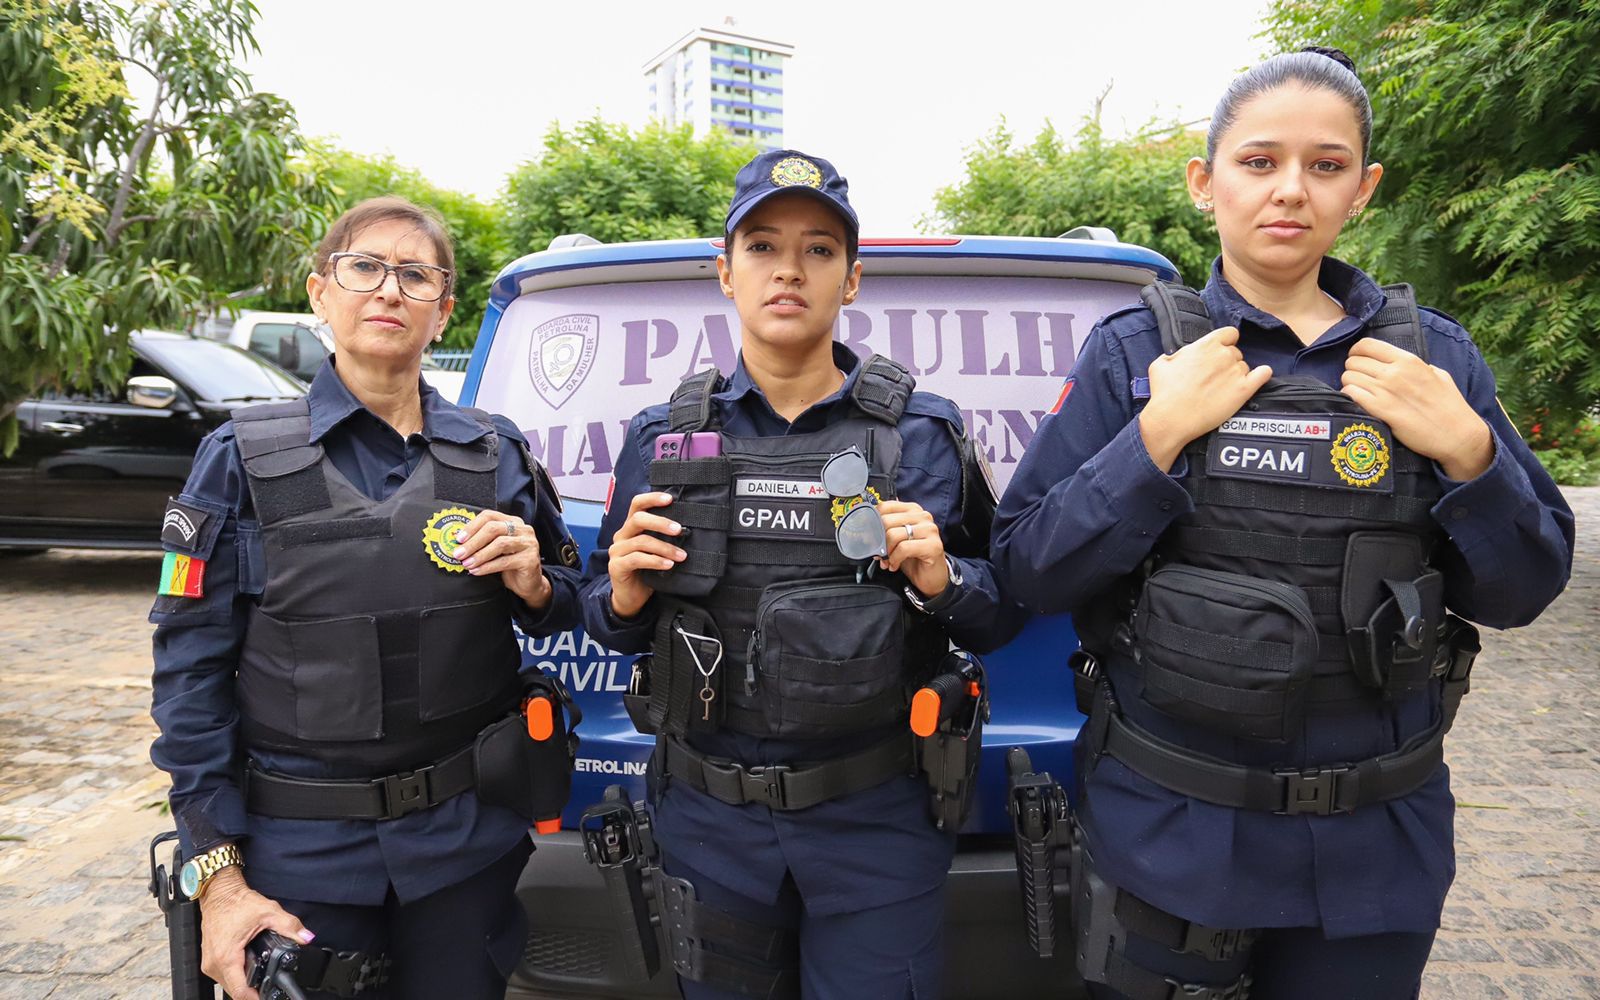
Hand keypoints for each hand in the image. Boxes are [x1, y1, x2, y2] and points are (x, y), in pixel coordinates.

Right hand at [198, 867, 312, 999]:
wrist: (219, 894)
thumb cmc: (236, 902)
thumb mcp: (268, 912)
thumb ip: (289, 926)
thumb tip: (306, 937)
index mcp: (227, 957)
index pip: (240, 991)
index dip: (256, 998)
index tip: (268, 997)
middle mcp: (214, 964)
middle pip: (235, 991)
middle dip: (253, 991)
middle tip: (269, 987)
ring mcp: (210, 963)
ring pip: (229, 985)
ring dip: (245, 984)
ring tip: (261, 978)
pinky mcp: (210, 960)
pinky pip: (224, 976)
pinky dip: (237, 975)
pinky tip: (249, 969)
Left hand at [452, 509, 551, 607]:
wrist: (529, 583)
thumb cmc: (510, 564)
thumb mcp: (495, 549)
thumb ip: (483, 542)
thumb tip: (459, 543)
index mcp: (513, 522)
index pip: (489, 516)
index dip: (472, 526)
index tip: (459, 539)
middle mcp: (523, 529)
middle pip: (493, 529)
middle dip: (473, 542)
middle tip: (459, 553)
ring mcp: (529, 543)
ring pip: (500, 544)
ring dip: (479, 555)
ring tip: (467, 563)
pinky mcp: (530, 559)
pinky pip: (504, 561)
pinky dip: (487, 567)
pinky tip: (477, 571)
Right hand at [606, 492, 684, 618]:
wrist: (631, 598)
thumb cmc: (645, 572)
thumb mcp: (655, 551)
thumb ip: (663, 538)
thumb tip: (687, 529)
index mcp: (630, 528)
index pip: (637, 505)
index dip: (652, 498)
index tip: (670, 499)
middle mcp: (621, 536)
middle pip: (638, 519)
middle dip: (660, 522)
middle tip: (679, 529)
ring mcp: (617, 551)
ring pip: (641, 541)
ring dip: (665, 547)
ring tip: (681, 555)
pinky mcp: (616, 566)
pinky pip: (637, 559)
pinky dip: (655, 561)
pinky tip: (668, 565)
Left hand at [876, 500, 947, 598]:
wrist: (931, 577)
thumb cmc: (913, 557)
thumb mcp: (896, 540)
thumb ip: (884, 530)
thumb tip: (864, 528)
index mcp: (912, 510)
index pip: (885, 506)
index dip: (872, 522)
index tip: (867, 536)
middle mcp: (923, 516)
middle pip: (887, 521)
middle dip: (877, 540)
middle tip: (877, 553)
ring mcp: (929, 530)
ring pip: (893, 535)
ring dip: (886, 552)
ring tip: (887, 561)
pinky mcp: (933, 545)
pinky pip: (903, 548)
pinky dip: (894, 559)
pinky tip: (894, 565)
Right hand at [1139, 326, 1273, 469]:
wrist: (1172, 419)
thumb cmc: (1164, 393)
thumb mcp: (1160, 364)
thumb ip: (1176, 355)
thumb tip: (1180, 356)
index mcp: (1206, 345)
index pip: (1229, 333)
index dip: (1225, 342)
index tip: (1219, 351)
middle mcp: (1224, 355)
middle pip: (1236, 352)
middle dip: (1227, 362)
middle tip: (1215, 377)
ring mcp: (1236, 372)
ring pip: (1244, 367)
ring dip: (1236, 374)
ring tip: (1222, 388)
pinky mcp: (1244, 390)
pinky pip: (1263, 375)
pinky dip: (1263, 374)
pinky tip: (1261, 375)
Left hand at [1341, 338, 1493, 479]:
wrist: (1457, 434)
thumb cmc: (1450, 405)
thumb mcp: (1437, 375)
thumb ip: (1415, 366)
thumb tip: (1399, 364)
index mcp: (1408, 360)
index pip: (1367, 345)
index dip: (1357, 351)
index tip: (1357, 359)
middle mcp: (1394, 372)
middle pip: (1354, 361)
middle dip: (1352, 370)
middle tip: (1359, 380)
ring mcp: (1386, 391)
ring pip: (1348, 378)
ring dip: (1350, 384)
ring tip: (1359, 392)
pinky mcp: (1381, 410)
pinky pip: (1351, 395)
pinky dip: (1349, 396)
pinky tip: (1357, 402)